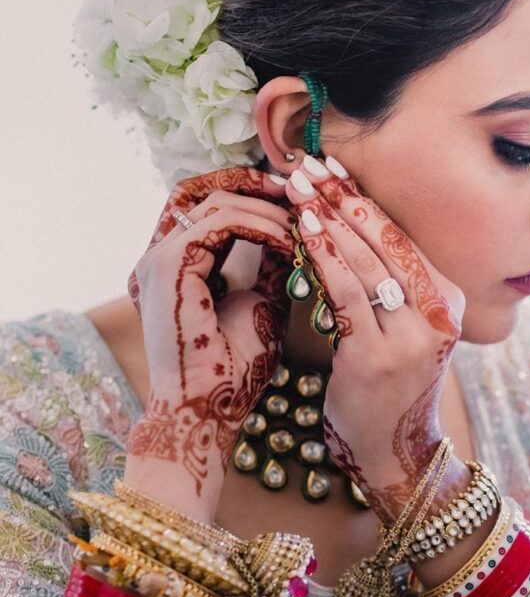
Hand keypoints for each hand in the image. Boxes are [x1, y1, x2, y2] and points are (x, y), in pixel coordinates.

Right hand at [125, 167, 295, 504]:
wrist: (208, 410)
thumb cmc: (234, 370)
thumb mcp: (262, 304)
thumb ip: (272, 267)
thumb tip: (300, 232)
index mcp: (175, 265)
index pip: (208, 205)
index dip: (251, 194)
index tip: (295, 199)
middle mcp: (158, 255)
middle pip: (205, 191)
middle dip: (256, 187)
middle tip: (301, 191)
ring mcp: (158, 258)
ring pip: (216, 203)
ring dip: (266, 209)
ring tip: (304, 222)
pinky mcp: (167, 265)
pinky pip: (219, 223)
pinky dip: (258, 226)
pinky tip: (289, 240)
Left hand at [284, 158, 465, 522]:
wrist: (394, 449)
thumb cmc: (390, 385)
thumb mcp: (405, 328)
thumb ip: (390, 284)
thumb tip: (348, 225)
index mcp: (450, 300)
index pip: (403, 237)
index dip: (365, 199)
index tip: (332, 168)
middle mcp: (439, 314)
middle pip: (386, 241)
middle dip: (342, 198)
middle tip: (308, 165)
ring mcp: (412, 336)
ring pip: (366, 262)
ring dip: (328, 219)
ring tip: (298, 188)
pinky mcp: (378, 356)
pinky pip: (347, 295)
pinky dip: (325, 258)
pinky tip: (304, 232)